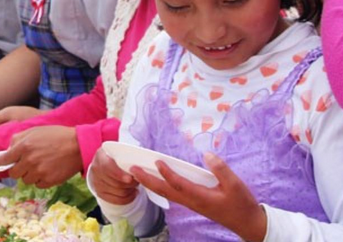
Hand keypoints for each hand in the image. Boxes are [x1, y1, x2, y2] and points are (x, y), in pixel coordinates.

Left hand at [0, 125, 80, 187]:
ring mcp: (39, 172)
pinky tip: (48, 169)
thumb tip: (7, 150)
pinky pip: (37, 185)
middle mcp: (29, 160)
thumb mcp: (33, 131)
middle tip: (27, 161)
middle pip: (13, 173)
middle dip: (17, 168)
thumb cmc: (55, 135)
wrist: (78, 145)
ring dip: (30, 174)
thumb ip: (17, 139)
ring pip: (25, 180)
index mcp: (24, 146)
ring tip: (41, 163)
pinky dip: (40, 179)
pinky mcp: (49, 181)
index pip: (3, 160)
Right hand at [89, 148, 140, 204]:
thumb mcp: (121, 152)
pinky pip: (117, 200)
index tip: (130, 178)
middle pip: (115, 182)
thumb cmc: (118, 157)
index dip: (119, 174)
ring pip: (118, 192)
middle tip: (139, 179)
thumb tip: (141, 165)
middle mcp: (96, 169)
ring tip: (136, 185)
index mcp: (101, 156)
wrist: (106, 164)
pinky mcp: (100, 193)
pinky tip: (133, 193)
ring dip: (130, 190)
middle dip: (131, 183)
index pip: (107, 167)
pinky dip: (128, 198)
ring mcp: (96, 182)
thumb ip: (129, 156)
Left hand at [130, 152, 266, 241]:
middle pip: (164, 191)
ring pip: (165, 193)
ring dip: (150, 183)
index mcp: (200, 197)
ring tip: (137, 173)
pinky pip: (171, 194)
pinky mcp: (193, 203)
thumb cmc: (242, 204)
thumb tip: (207, 154)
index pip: (178, 184)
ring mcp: (190, 203)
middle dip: (147, 180)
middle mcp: (191, 201)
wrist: (247, 223)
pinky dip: (160, 186)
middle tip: (132, 169)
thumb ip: (221, 170)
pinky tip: (155, 180)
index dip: (167, 173)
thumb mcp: (236, 185)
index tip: (157, 161)